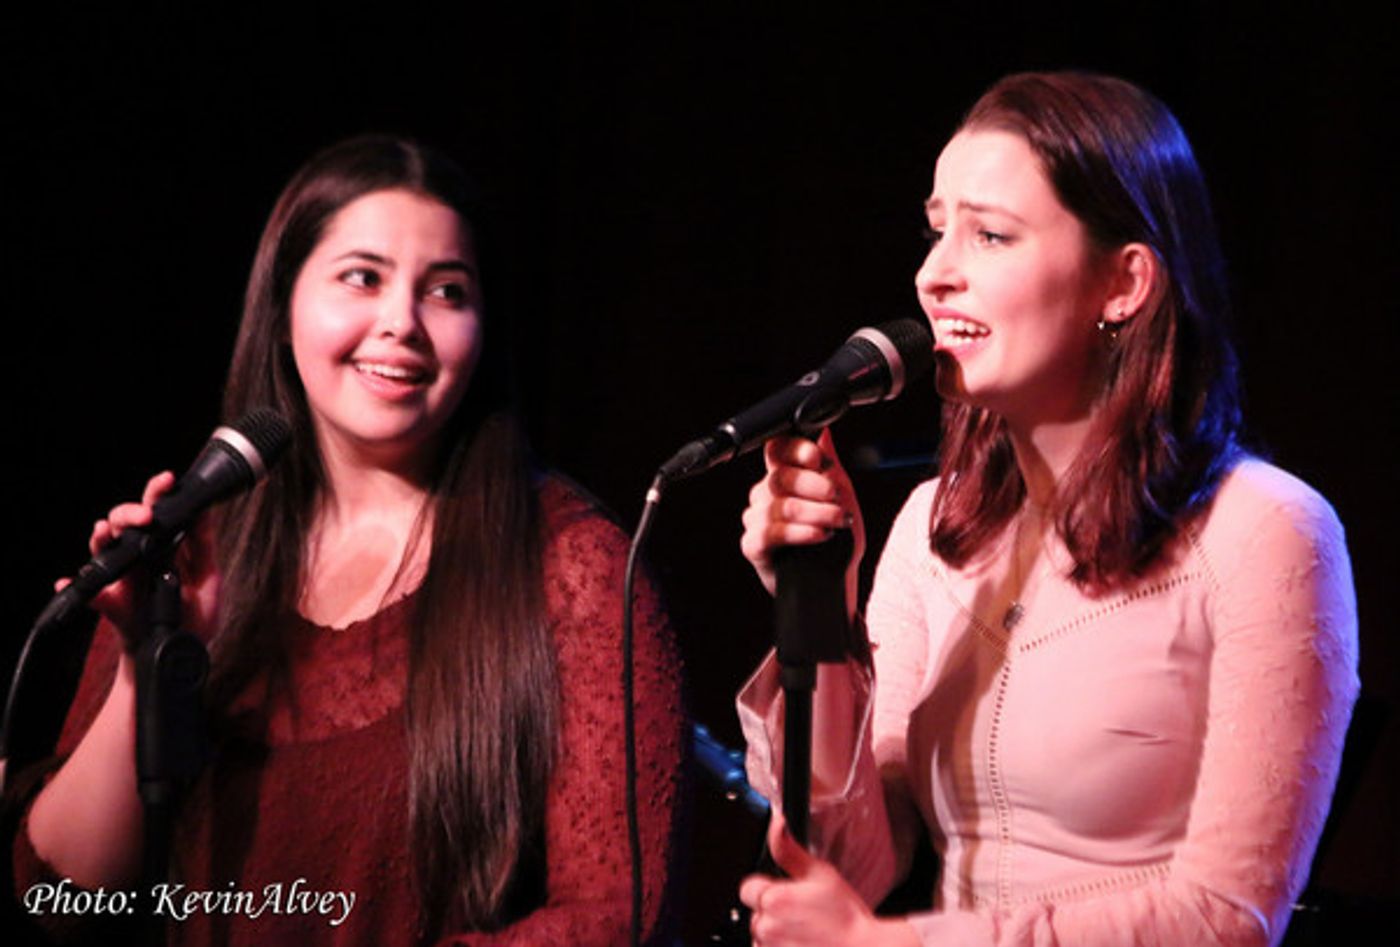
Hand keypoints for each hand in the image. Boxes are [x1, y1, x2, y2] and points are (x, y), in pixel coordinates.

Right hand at [58, 470, 220, 644]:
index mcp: (164, 546)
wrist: (181, 650)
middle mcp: (139, 556)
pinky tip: (68, 581)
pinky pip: (88, 592)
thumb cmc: (195, 615)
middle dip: (130, 512)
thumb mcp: (208, 579)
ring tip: (105, 530)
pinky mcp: (110, 602)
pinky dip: (76, 586)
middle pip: (124, 522)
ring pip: (103, 546)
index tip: (167, 480)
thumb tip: (204, 511)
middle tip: (146, 516)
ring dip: (102, 536)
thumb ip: (204, 547)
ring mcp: (122, 577)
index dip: (158, 493)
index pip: (158, 512)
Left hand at [739, 816, 917, 946]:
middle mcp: (767, 928)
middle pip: (756, 913)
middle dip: (773, 911)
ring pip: (761, 936)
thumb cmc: (846, 918)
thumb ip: (789, 849)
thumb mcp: (821, 874)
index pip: (748, 888)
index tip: (785, 892)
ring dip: (776, 934)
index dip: (766, 887)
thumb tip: (777, 823)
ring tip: (805, 932)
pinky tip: (803, 944)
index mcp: (774, 900)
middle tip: (801, 913)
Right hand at [740, 429, 864, 605]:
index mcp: (782, 476)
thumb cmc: (837, 537)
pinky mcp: (753, 546)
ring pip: (780, 506)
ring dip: (816, 512)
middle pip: (780, 477)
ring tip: (839, 521)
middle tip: (837, 498)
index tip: (822, 462)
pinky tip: (820, 535)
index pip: (777, 449)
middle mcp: (764, 494)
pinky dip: (800, 532)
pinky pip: (771, 533)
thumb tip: (824, 430)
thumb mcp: (841, 495)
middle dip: (815, 486)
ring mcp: (756, 520)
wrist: (837, 578)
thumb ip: (829, 463)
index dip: (798, 451)